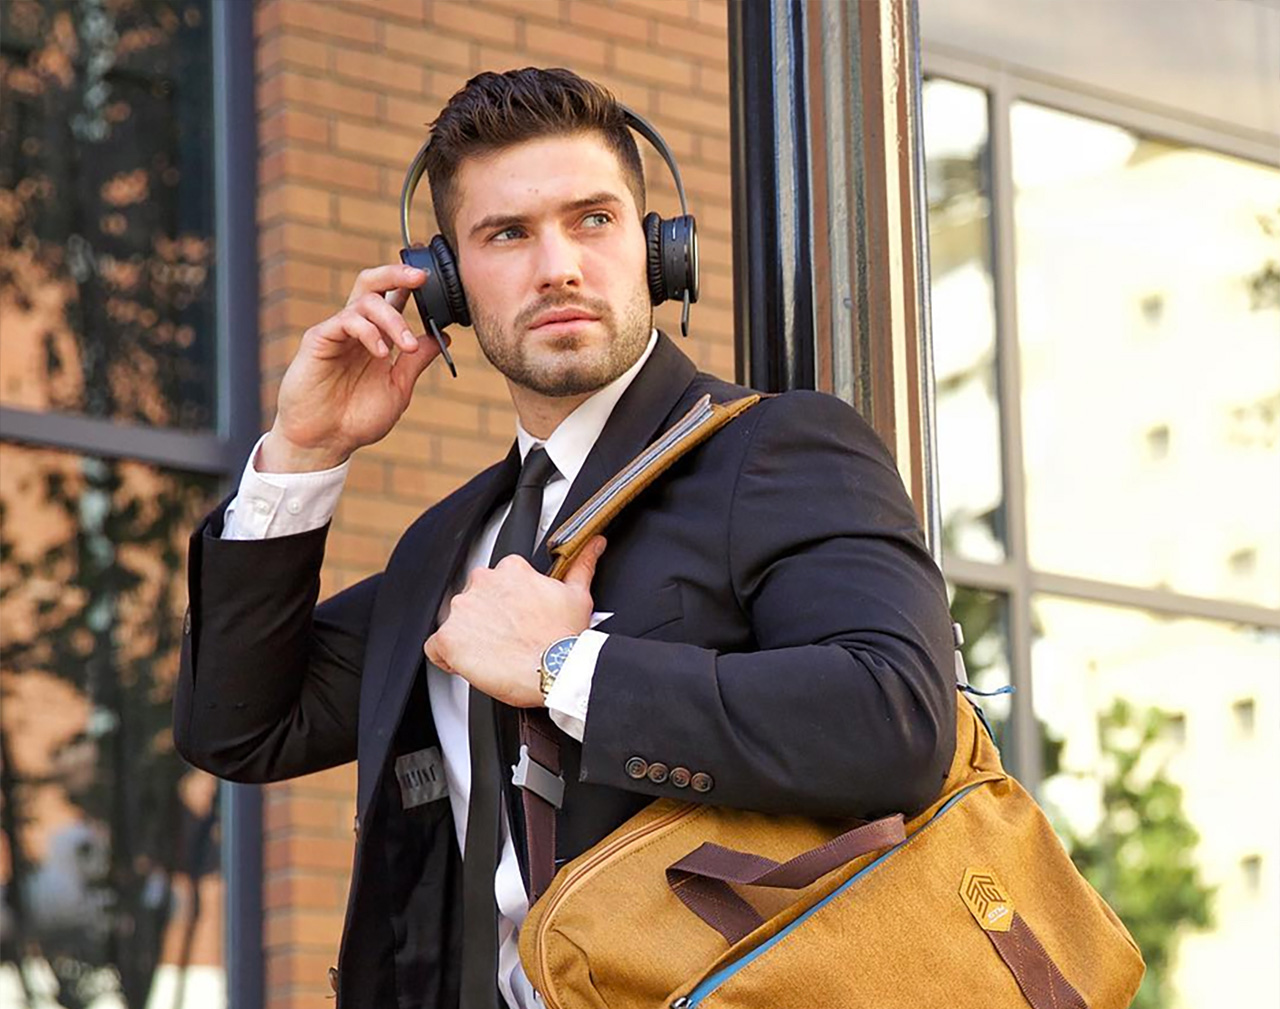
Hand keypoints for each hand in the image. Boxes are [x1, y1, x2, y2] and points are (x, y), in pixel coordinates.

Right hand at [261, 264, 448, 471]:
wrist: (325, 441)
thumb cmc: (356, 418)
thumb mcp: (398, 387)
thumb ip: (417, 360)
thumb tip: (442, 334)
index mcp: (376, 338)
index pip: (393, 299)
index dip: (410, 285)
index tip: (434, 280)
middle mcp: (356, 329)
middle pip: (372, 284)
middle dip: (397, 274)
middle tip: (421, 278)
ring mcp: (337, 332)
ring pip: (365, 301)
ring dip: (393, 319)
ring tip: (406, 346)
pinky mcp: (319, 339)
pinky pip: (346, 320)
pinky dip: (369, 331)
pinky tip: (382, 353)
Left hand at [424, 536, 606, 706]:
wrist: (556, 671)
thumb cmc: (565, 639)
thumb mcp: (578, 595)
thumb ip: (582, 564)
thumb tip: (594, 545)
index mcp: (510, 570)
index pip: (497, 582)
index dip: (505, 605)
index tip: (516, 619)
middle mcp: (483, 583)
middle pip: (475, 601)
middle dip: (487, 619)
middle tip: (508, 639)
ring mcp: (463, 610)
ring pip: (457, 622)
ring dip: (470, 637)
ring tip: (494, 655)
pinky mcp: (449, 639)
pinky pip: (436, 647)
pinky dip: (448, 657)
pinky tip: (469, 664)